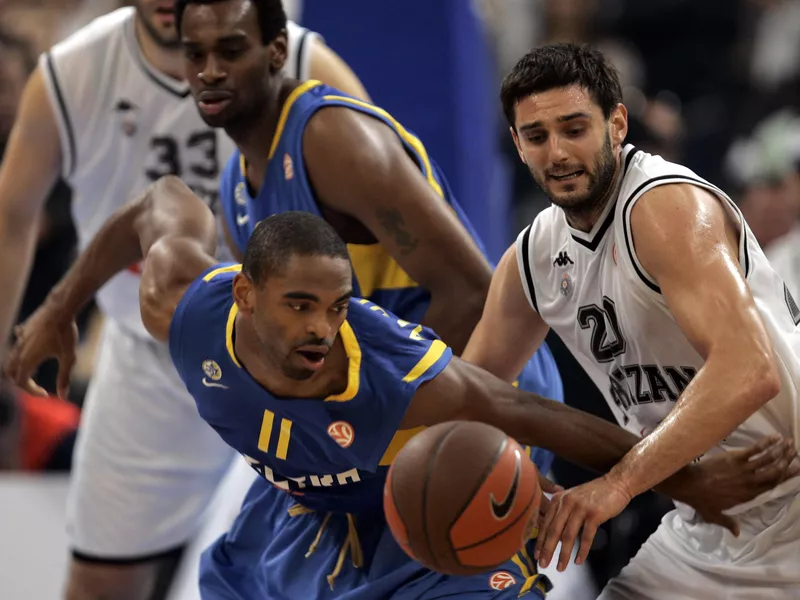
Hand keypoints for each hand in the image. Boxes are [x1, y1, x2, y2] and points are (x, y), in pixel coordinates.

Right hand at [5, 303, 77, 398]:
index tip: (46, 393)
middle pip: (11, 373)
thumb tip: (63, 397)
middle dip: (22, 382)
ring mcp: (19, 340)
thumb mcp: (69, 358)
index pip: (21, 382)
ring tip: (35, 371)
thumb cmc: (66, 333)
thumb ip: (64, 378)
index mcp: (28, 359)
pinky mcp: (23, 331)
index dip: (32, 391)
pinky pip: (16, 347)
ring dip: (20, 369)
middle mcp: (19, 350)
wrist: (60, 308)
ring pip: (11, 360)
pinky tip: (34, 352)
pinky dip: (21, 356)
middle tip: (37, 386)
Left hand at [534, 475, 630, 571]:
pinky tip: (578, 560)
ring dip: (564, 554)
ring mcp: (580, 508)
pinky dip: (582, 550)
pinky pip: (586, 536)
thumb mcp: (572, 497)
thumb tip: (551, 531)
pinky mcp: (594, 515)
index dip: (540, 540)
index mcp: (559, 499)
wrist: (615, 484)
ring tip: (560, 567)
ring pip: (568, 536)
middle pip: (554, 530)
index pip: (546, 522)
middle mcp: (566, 503)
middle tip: (543, 563)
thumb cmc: (594, 493)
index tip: (536, 554)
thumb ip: (562, 510)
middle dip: (547, 549)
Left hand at [682, 434, 798, 534]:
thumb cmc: (701, 500)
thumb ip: (729, 523)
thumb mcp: (715, 516)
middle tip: (797, 453)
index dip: (785, 478)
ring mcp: (743, 469)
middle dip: (787, 462)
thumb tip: (738, 534)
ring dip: (781, 450)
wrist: (689, 485)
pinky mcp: (734, 458)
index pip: (772, 486)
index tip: (796, 470)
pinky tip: (775, 437)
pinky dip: (766, 443)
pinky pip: (754, 449)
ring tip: (791, 443)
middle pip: (774, 472)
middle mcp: (750, 482)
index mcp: (748, 495)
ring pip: (767, 459)